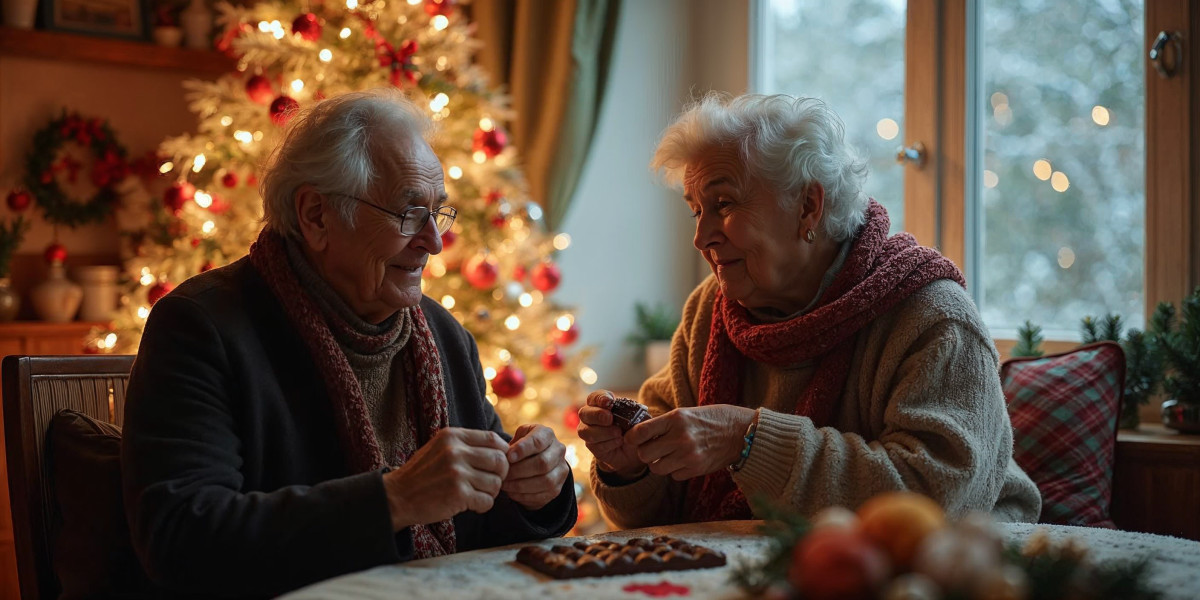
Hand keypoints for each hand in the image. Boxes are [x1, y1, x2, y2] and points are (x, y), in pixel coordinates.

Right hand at [382, 427, 509, 530]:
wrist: (397, 496)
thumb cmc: (422, 474)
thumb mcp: (440, 448)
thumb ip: (466, 445)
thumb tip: (502, 450)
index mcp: (453, 436)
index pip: (493, 439)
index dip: (502, 453)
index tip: (495, 466)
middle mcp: (456, 451)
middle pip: (500, 461)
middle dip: (499, 475)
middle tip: (487, 484)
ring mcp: (457, 472)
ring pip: (496, 483)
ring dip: (490, 493)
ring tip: (476, 495)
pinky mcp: (458, 494)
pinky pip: (487, 501)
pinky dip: (482, 506)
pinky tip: (470, 505)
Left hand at [501, 424, 568, 510]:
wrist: (534, 460)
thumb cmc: (522, 447)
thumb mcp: (517, 438)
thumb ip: (513, 443)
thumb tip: (506, 456)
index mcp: (547, 434)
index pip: (538, 441)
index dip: (523, 449)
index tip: (508, 457)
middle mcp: (559, 451)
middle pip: (543, 463)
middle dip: (519, 470)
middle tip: (503, 474)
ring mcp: (561, 471)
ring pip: (545, 481)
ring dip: (521, 485)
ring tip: (505, 484)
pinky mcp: (557, 488)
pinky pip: (543, 495)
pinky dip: (524, 495)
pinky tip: (512, 492)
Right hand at [577, 390, 644, 478]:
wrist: (637, 448)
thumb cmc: (635, 427)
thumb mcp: (638, 417)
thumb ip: (633, 411)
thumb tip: (632, 410)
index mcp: (600, 405)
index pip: (593, 397)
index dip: (599, 398)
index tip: (609, 402)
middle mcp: (590, 417)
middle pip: (584, 413)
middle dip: (597, 415)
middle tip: (609, 418)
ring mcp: (589, 433)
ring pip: (586, 431)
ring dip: (603, 432)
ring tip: (618, 433)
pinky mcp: (593, 448)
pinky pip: (595, 445)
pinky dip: (608, 443)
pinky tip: (619, 441)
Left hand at [625, 405, 755, 480]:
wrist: (741, 432)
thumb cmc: (713, 419)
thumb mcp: (686, 413)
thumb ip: (664, 424)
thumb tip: (639, 434)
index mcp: (675, 419)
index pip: (640, 432)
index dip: (631, 437)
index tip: (632, 438)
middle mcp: (679, 438)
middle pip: (644, 454)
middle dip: (645, 453)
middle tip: (652, 449)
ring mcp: (688, 455)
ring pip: (656, 469)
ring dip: (659, 464)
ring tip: (668, 455)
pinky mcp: (695, 469)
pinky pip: (673, 475)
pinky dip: (675, 470)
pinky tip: (684, 461)